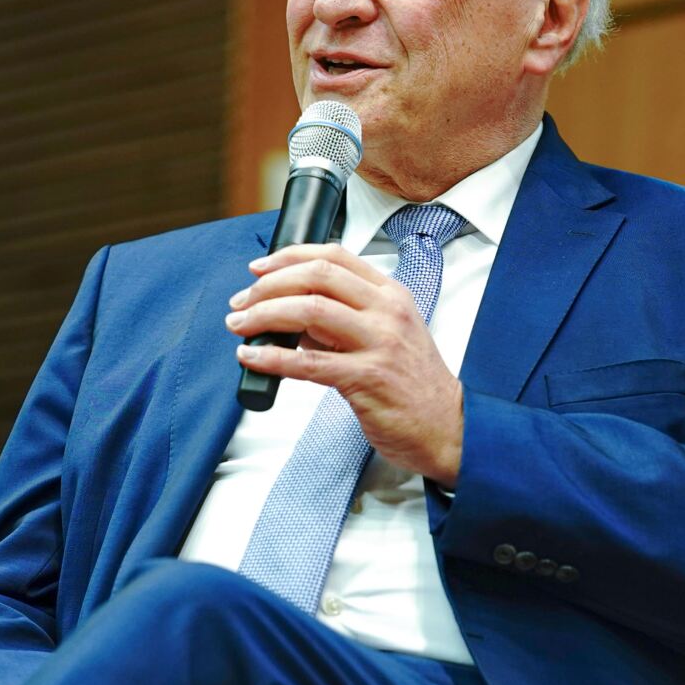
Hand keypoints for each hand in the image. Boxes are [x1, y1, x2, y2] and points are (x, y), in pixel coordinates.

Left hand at [226, 242, 464, 485]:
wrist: (446, 427)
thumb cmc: (412, 384)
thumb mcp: (387, 336)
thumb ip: (343, 319)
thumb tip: (290, 313)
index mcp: (390, 294)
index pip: (334, 256)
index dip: (289, 256)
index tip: (259, 269)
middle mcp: (386, 311)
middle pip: (317, 277)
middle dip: (269, 285)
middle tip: (241, 301)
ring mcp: (379, 343)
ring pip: (310, 311)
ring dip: (264, 315)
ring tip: (239, 325)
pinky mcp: (367, 378)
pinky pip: (308, 362)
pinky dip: (272, 357)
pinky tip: (251, 358)